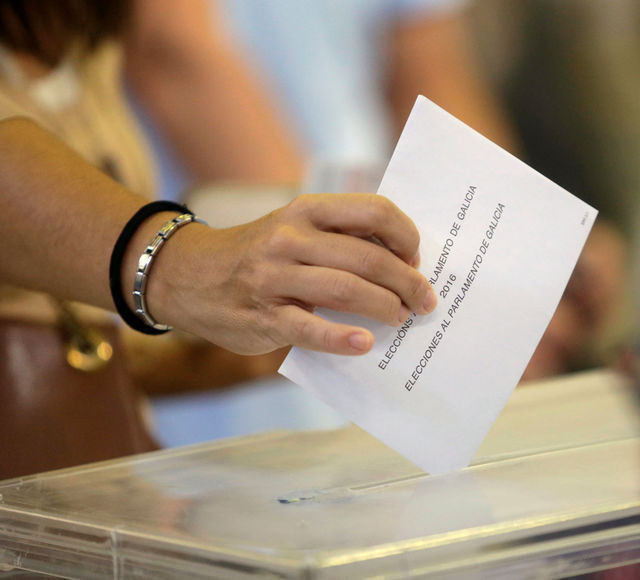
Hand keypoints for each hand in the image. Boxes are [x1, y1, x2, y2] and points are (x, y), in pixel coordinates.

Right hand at [147, 194, 436, 354]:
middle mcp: (290, 238)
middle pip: (367, 257)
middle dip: (407, 282)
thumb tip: (402, 264)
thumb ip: (338, 239)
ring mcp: (273, 277)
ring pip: (345, 290)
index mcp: (306, 210)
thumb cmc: (258, 254)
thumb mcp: (293, 229)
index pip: (373, 211)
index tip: (417, 258)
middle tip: (425, 301)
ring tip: (402, 319)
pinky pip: (310, 329)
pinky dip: (342, 338)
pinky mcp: (262, 317)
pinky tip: (365, 344)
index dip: (406, 235)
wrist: (185, 276)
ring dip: (385, 307)